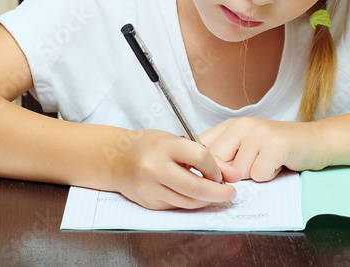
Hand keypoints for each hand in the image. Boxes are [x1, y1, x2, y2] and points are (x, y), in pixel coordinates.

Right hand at [106, 129, 237, 209]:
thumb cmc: (148, 146)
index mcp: (163, 146)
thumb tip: (234, 175)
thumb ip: (205, 156)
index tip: (221, 173)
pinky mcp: (149, 203)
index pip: (200, 157)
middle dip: (218, 193)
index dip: (216, 167)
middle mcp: (154, 168)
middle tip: (230, 192)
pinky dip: (190, 203)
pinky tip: (194, 195)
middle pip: (195, 186)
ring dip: (206, 200)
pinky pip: (177, 206)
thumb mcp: (175, 141)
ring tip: (214, 194)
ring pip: (188, 202)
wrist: (115, 158)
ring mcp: (150, 188)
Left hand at [200, 117, 332, 181]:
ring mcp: (258, 134)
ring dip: (255, 175)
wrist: (315, 142)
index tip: (216, 174)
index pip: (202, 146)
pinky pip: (259, 174)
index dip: (206, 166)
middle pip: (219, 163)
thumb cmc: (279, 149)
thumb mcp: (247, 147)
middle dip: (233, 173)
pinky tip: (278, 164)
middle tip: (253, 165)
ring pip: (240, 172)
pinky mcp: (274, 146)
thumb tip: (203, 175)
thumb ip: (226, 156)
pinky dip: (269, 176)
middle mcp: (242, 125)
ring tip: (268, 162)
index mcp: (231, 125)